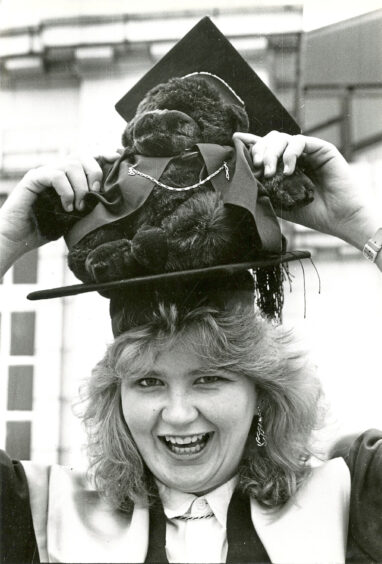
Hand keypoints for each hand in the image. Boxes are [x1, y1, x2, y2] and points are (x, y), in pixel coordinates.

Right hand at [0, 152, 118, 274]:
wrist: (17, 239)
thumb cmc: (43, 229)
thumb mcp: (72, 218)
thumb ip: (86, 206)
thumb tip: (108, 204)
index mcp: (66, 177)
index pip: (86, 158)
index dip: (102, 157)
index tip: (116, 160)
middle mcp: (55, 171)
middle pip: (81, 155)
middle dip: (94, 172)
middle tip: (95, 192)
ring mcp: (44, 173)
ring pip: (70, 165)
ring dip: (80, 186)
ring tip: (78, 206)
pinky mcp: (33, 179)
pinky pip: (56, 175)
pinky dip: (66, 191)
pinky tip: (67, 206)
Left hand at [234, 131, 381, 254]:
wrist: (339, 218)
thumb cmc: (312, 213)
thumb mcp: (280, 202)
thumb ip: (264, 189)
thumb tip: (243, 180)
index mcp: (283, 166)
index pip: (264, 149)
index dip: (250, 143)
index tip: (236, 140)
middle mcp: (294, 156)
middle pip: (270, 140)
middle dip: (259, 150)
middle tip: (256, 167)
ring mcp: (308, 151)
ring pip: (282, 138)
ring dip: (271, 152)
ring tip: (270, 172)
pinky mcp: (321, 148)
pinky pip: (299, 141)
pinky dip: (290, 153)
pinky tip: (288, 170)